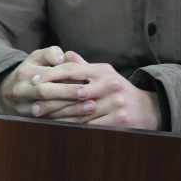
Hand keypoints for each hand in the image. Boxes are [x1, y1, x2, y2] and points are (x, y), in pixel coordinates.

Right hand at [0, 46, 89, 117]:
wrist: (7, 93)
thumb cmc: (30, 72)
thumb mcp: (36, 58)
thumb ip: (51, 53)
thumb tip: (64, 57)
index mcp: (26, 72)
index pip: (48, 75)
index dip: (68, 77)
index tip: (87, 79)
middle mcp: (22, 90)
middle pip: (46, 92)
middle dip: (68, 93)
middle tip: (88, 93)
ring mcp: (24, 107)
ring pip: (48, 109)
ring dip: (71, 110)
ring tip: (91, 107)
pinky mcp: (29, 119)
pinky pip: (49, 121)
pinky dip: (66, 121)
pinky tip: (82, 119)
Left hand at [33, 51, 160, 128]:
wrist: (147, 109)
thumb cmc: (118, 89)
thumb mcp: (103, 74)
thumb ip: (83, 65)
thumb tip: (65, 53)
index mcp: (103, 70)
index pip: (72, 69)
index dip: (51, 74)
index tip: (34, 80)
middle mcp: (110, 85)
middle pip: (73, 92)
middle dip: (51, 100)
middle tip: (33, 105)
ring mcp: (116, 103)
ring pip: (79, 111)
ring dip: (58, 116)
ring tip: (42, 118)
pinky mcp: (119, 120)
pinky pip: (90, 125)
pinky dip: (73, 127)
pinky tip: (60, 127)